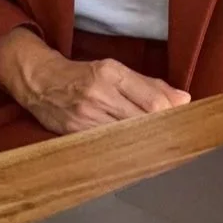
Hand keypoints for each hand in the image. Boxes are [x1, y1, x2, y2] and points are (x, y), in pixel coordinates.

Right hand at [0, 27, 189, 134]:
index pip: (152, 100)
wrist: (39, 82)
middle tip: (175, 138)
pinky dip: (125, 150)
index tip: (183, 119)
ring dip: (146, 142)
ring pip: (128, 136)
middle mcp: (99, 94)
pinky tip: (134, 153)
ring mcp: (86, 117)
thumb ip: (149, 85)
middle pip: (143, 120)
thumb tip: (183, 99)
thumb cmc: (81, 75)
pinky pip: (109, 146)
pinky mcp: (76, 133)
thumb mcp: (113, 69)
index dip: (172, 113)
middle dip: (162, 130)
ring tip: (157, 146)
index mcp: (110, 73)